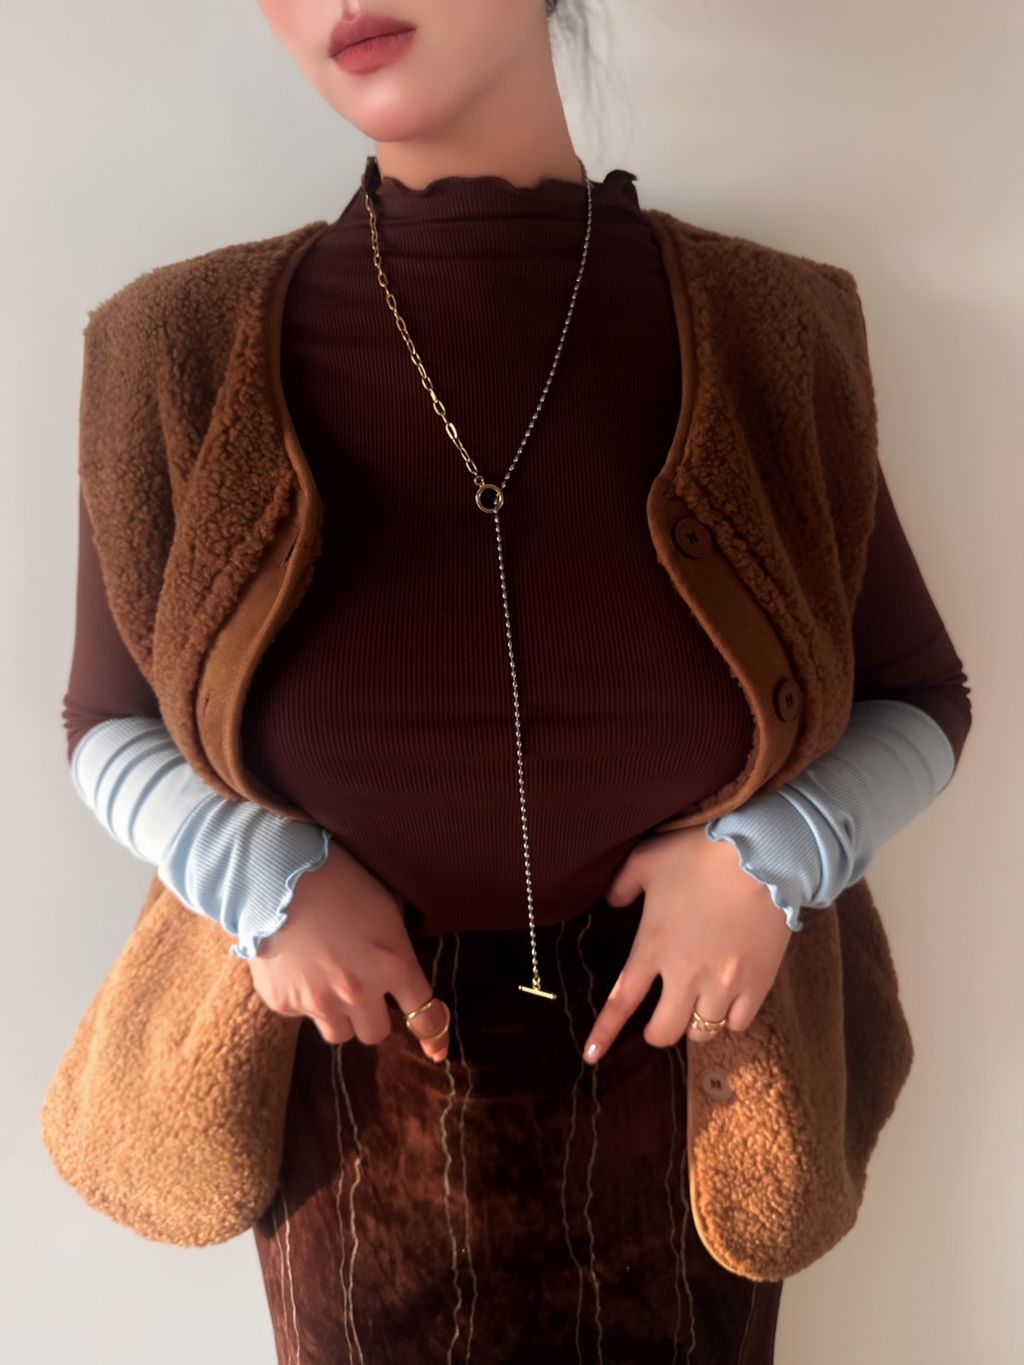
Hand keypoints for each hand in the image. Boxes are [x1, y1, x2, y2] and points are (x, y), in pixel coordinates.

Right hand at [247, 838, 448, 1062]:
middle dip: (372, 1015)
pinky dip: (302, 998)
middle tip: (360, 991)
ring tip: (326, 980)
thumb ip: (397, 946)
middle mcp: (359, 991)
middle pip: (376, 1034)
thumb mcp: (386, 906)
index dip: (434, 1034)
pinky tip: (296, 965)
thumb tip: (402, 968)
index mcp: (393, 964)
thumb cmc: (339, 879)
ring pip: (338, 1033)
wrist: (277, 874)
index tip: (436, 1049)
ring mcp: (318, 1001)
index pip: (426, 1016)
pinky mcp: (283, 1002)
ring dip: (338, 1015)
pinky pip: (301, 1014)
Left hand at [581, 826, 794, 1063]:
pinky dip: (730, 1017)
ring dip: (696, 1021)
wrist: (763, 853)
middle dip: (658, 1031)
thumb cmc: (700, 853)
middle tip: (662, 1017)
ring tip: (700, 1001)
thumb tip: (611, 901)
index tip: (591, 1056)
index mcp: (653, 947)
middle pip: (664, 1033)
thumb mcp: (647, 859)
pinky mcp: (757, 984)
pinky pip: (738, 1023)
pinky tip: (729, 999)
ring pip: (702, 1032)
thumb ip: (623, 885)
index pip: (621, 1002)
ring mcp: (723, 983)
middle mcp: (685, 974)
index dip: (605, 1033)